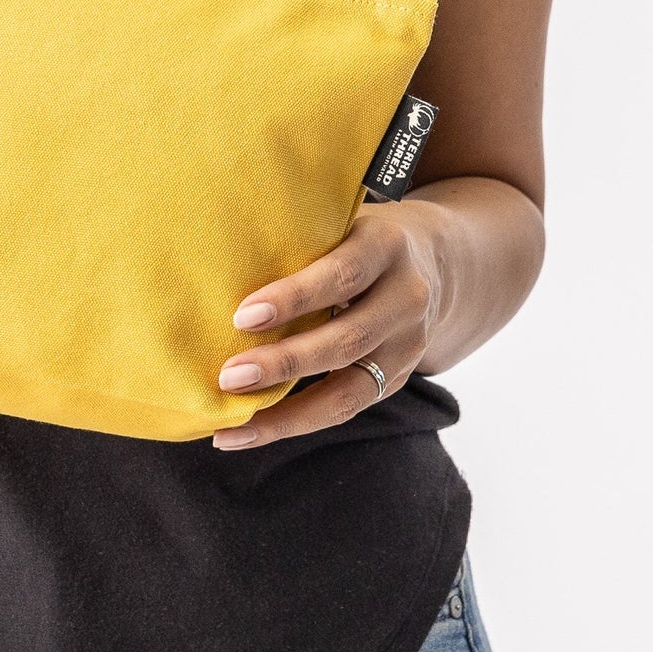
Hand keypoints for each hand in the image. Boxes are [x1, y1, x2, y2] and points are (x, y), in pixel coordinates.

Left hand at [209, 199, 445, 449]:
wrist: (436, 263)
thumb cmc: (357, 235)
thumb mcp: (341, 220)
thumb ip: (299, 238)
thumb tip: (216, 263)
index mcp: (386, 247)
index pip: (342, 275)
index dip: (293, 298)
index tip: (242, 316)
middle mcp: (407, 299)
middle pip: (346, 340)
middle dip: (284, 363)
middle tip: (228, 375)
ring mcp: (408, 345)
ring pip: (349, 389)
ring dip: (285, 411)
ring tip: (232, 422)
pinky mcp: (398, 379)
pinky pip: (346, 407)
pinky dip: (295, 422)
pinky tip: (248, 431)